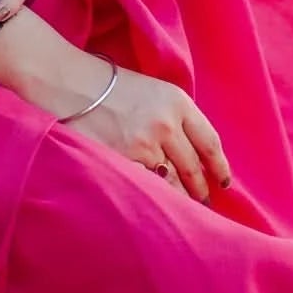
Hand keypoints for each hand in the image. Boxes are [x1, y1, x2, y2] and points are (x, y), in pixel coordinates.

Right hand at [64, 63, 232, 206]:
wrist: (70, 84)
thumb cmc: (108, 85)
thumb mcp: (152, 91)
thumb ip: (174, 116)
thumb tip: (191, 151)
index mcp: (177, 102)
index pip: (210, 142)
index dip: (220, 167)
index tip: (222, 182)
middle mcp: (166, 125)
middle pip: (193, 167)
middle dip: (200, 189)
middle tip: (204, 201)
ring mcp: (145, 145)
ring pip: (172, 182)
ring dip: (179, 198)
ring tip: (182, 208)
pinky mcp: (124, 161)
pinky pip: (147, 186)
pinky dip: (153, 197)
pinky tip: (156, 204)